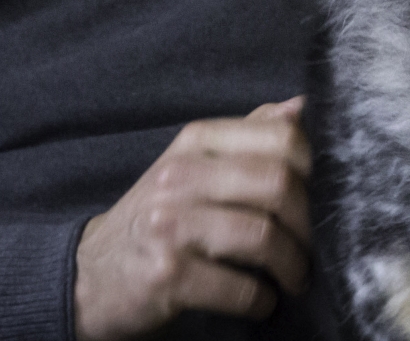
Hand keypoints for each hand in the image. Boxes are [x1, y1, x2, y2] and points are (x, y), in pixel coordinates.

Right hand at [73, 99, 313, 339]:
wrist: (91, 274)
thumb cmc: (159, 218)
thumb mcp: (194, 166)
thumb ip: (247, 136)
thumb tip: (300, 107)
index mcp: (195, 142)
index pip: (280, 137)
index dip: (314, 169)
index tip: (318, 197)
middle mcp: (180, 176)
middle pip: (279, 184)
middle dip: (308, 224)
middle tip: (310, 248)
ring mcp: (170, 225)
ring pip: (263, 236)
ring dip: (291, 266)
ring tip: (293, 278)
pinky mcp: (167, 275)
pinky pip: (240, 287)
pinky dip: (261, 301)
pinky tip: (260, 302)